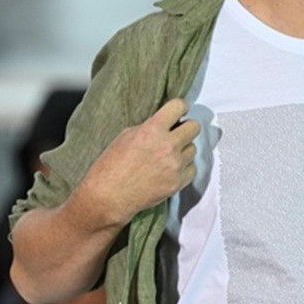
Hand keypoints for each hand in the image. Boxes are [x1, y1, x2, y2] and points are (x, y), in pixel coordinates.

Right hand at [78, 99, 198, 226]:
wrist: (109, 196)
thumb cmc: (111, 166)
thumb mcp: (125, 136)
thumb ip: (148, 128)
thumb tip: (164, 125)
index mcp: (152, 130)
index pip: (178, 107)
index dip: (181, 107)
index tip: (181, 110)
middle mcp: (167, 146)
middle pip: (194, 127)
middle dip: (187, 127)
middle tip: (179, 132)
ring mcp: (175, 165)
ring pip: (193, 149)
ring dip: (183, 150)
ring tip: (169, 156)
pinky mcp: (177, 183)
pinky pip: (192, 169)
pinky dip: (184, 168)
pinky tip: (171, 169)